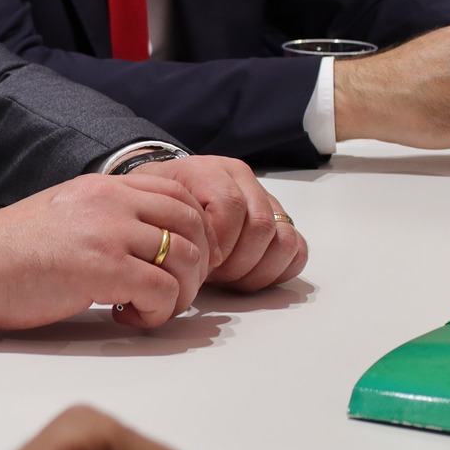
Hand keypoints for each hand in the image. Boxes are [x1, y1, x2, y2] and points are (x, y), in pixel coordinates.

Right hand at [0, 173, 210, 329]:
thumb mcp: (66, 212)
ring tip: (146, 308)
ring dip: (177, 295)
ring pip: (185, 260)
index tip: (174, 264)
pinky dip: (154, 313)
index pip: (180, 197)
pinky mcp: (102, 269)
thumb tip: (145, 242)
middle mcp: (112, 201)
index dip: (193, 234)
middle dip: (194, 267)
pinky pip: (161, 292)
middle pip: (193, 227)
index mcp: (104, 186)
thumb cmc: (9, 251)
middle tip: (169, 291)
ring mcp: (108, 233)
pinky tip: (124, 316)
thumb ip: (106, 217)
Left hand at [152, 156, 306, 291]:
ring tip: (229, 279)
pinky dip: (277, 270)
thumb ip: (171, 226)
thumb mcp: (153, 208)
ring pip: (284, 240)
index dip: (219, 242)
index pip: (230, 204)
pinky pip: (296, 249)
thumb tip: (196, 263)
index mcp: (211, 171)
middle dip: (237, 262)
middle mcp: (244, 181)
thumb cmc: (159, 207)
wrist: (167, 197)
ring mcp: (265, 201)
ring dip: (257, 270)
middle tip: (215, 277)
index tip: (201, 263)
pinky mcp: (280, 223)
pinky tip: (248, 277)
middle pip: (260, 225)